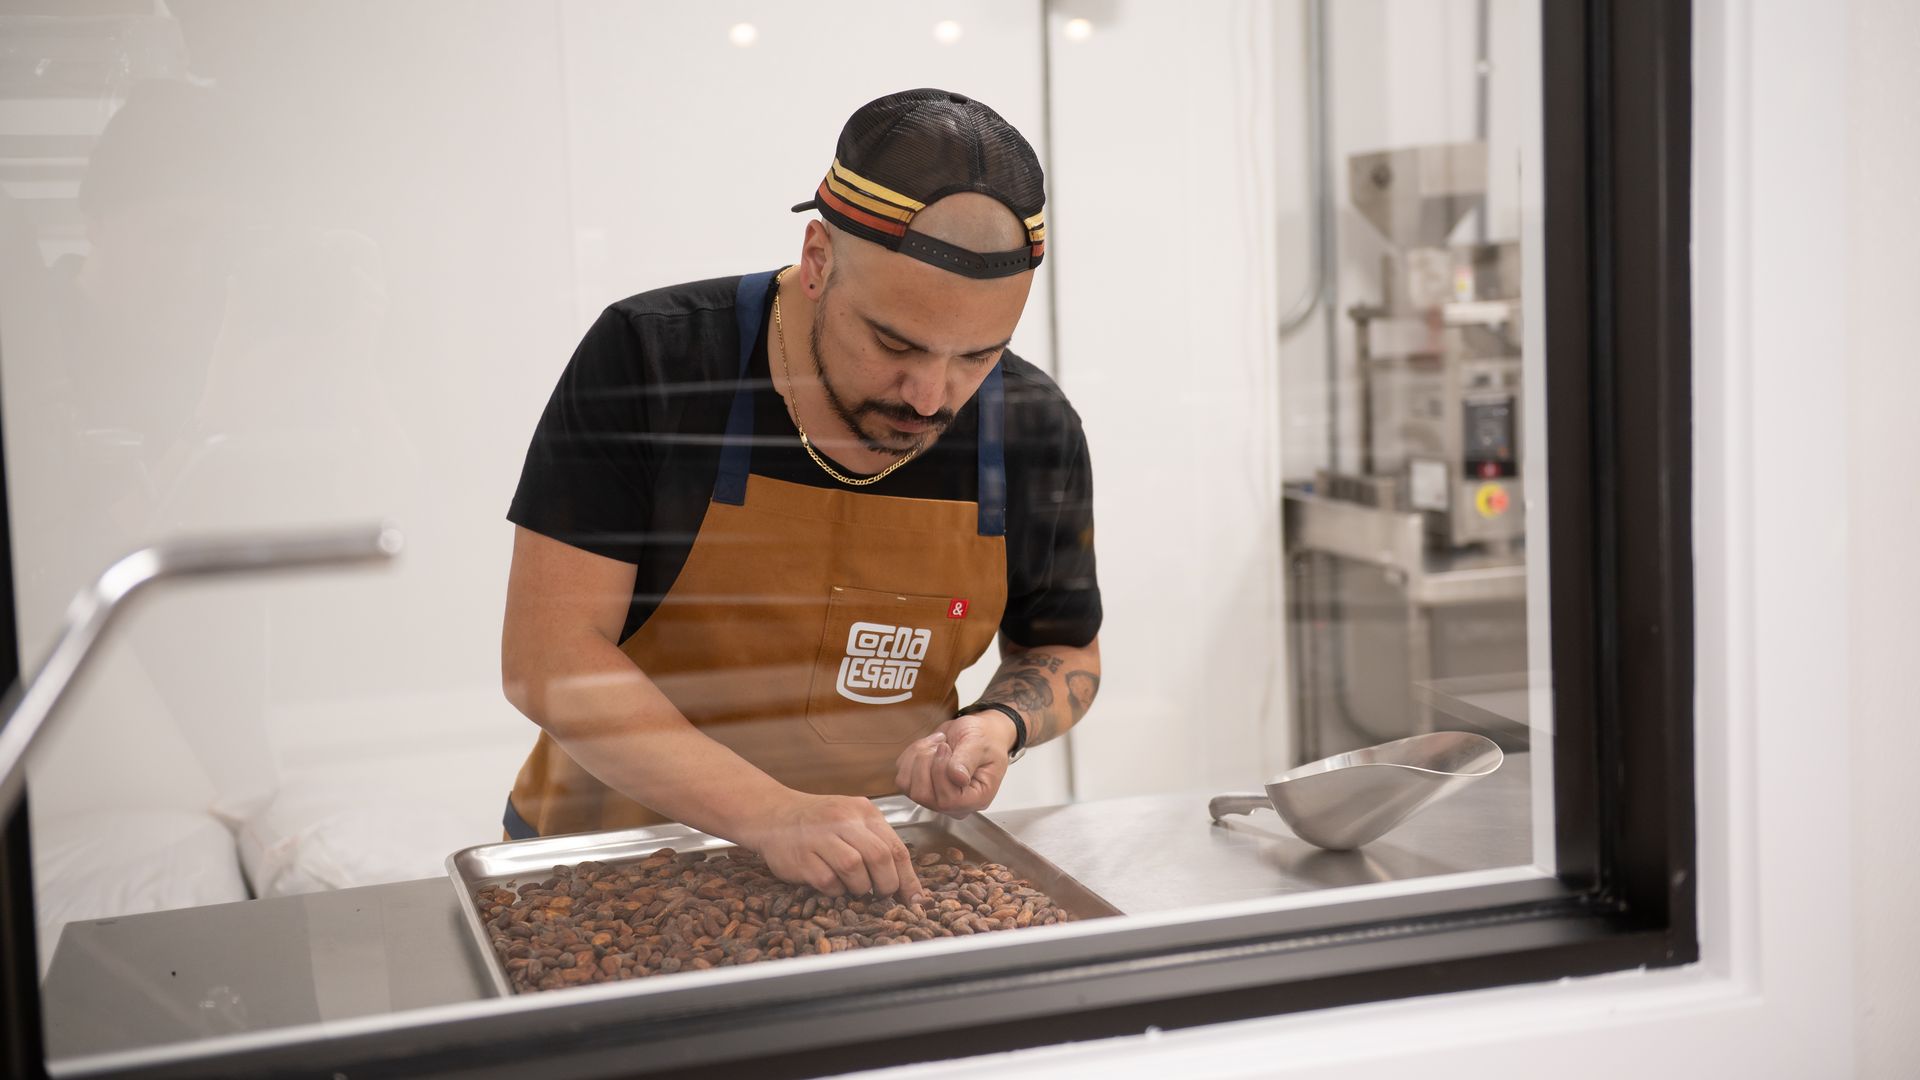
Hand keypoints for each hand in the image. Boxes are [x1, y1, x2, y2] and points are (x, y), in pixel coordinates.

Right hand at [738, 792, 924, 900]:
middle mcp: (843, 820)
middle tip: (882, 895)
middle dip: (886, 884)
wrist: (773, 813)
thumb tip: (906, 885)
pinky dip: (835, 890)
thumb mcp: (852, 820)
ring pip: (855, 868)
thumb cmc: (819, 822)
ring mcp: (820, 837)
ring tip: (855, 887)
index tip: (915, 900)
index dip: (908, 879)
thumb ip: (877, 843)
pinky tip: (832, 884)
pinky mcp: (801, 856)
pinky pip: (828, 881)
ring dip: (860, 887)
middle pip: (879, 857)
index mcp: (863, 811)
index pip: (896, 847)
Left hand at [893, 710, 1017, 815]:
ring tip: (937, 743)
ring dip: (918, 756)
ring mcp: (935, 798)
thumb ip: (968, 760)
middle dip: (926, 762)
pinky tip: (929, 746)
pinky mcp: (920, 787)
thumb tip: (956, 777)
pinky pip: (902, 775)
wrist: (978, 732)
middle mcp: (954, 805)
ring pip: (907, 785)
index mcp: (976, 799)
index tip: (946, 748)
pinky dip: (910, 755)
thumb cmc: (985, 739)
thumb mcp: (980, 744)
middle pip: (922, 795)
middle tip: (942, 744)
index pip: (948, 801)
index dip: (939, 772)